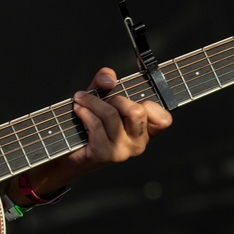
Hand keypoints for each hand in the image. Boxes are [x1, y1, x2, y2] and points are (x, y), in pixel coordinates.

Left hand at [25, 68, 172, 194]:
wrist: (70, 150)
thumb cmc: (90, 123)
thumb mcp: (101, 96)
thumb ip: (106, 80)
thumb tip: (109, 79)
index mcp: (146, 131)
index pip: (163, 119)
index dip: (150, 105)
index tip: (132, 97)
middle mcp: (139, 144)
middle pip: (137, 111)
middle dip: (115, 98)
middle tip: (101, 99)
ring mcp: (123, 151)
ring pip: (112, 115)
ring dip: (92, 102)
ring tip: (81, 100)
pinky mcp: (104, 154)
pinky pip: (96, 125)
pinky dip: (84, 112)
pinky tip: (78, 110)